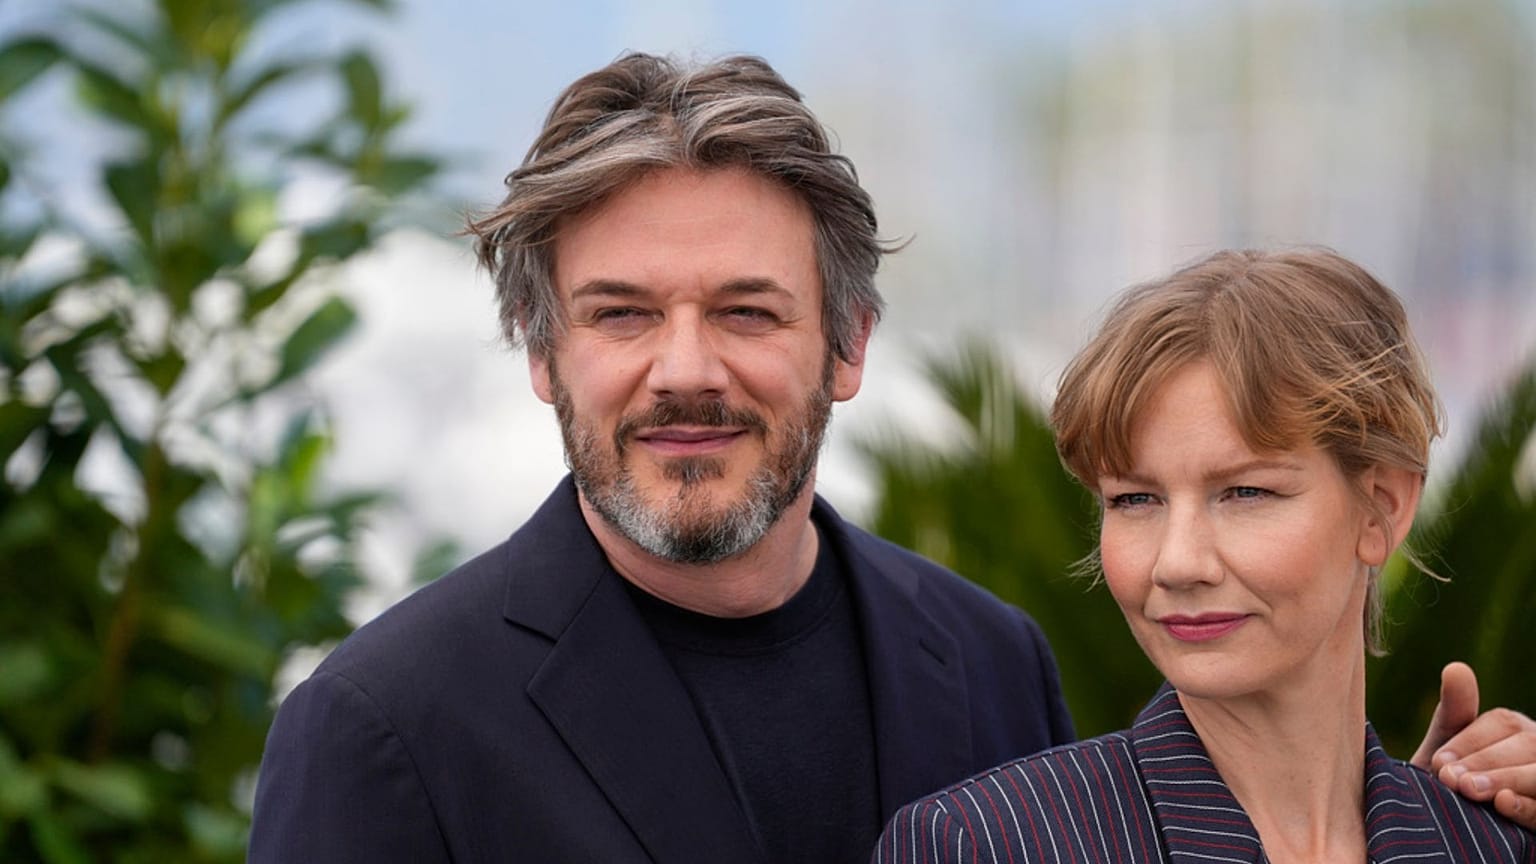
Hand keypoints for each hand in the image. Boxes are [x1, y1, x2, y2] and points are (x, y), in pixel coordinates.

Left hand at [1410, 661, 1535, 829]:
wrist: (1444, 834)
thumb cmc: (1447, 788)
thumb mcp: (1446, 754)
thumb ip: (1454, 715)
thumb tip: (1456, 667)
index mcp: (1516, 732)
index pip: (1502, 724)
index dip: (1469, 741)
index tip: (1437, 762)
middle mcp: (1535, 753)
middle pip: (1527, 746)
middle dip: (1487, 761)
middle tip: (1450, 779)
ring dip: (1507, 778)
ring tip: (1470, 789)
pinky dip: (1528, 806)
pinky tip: (1503, 803)